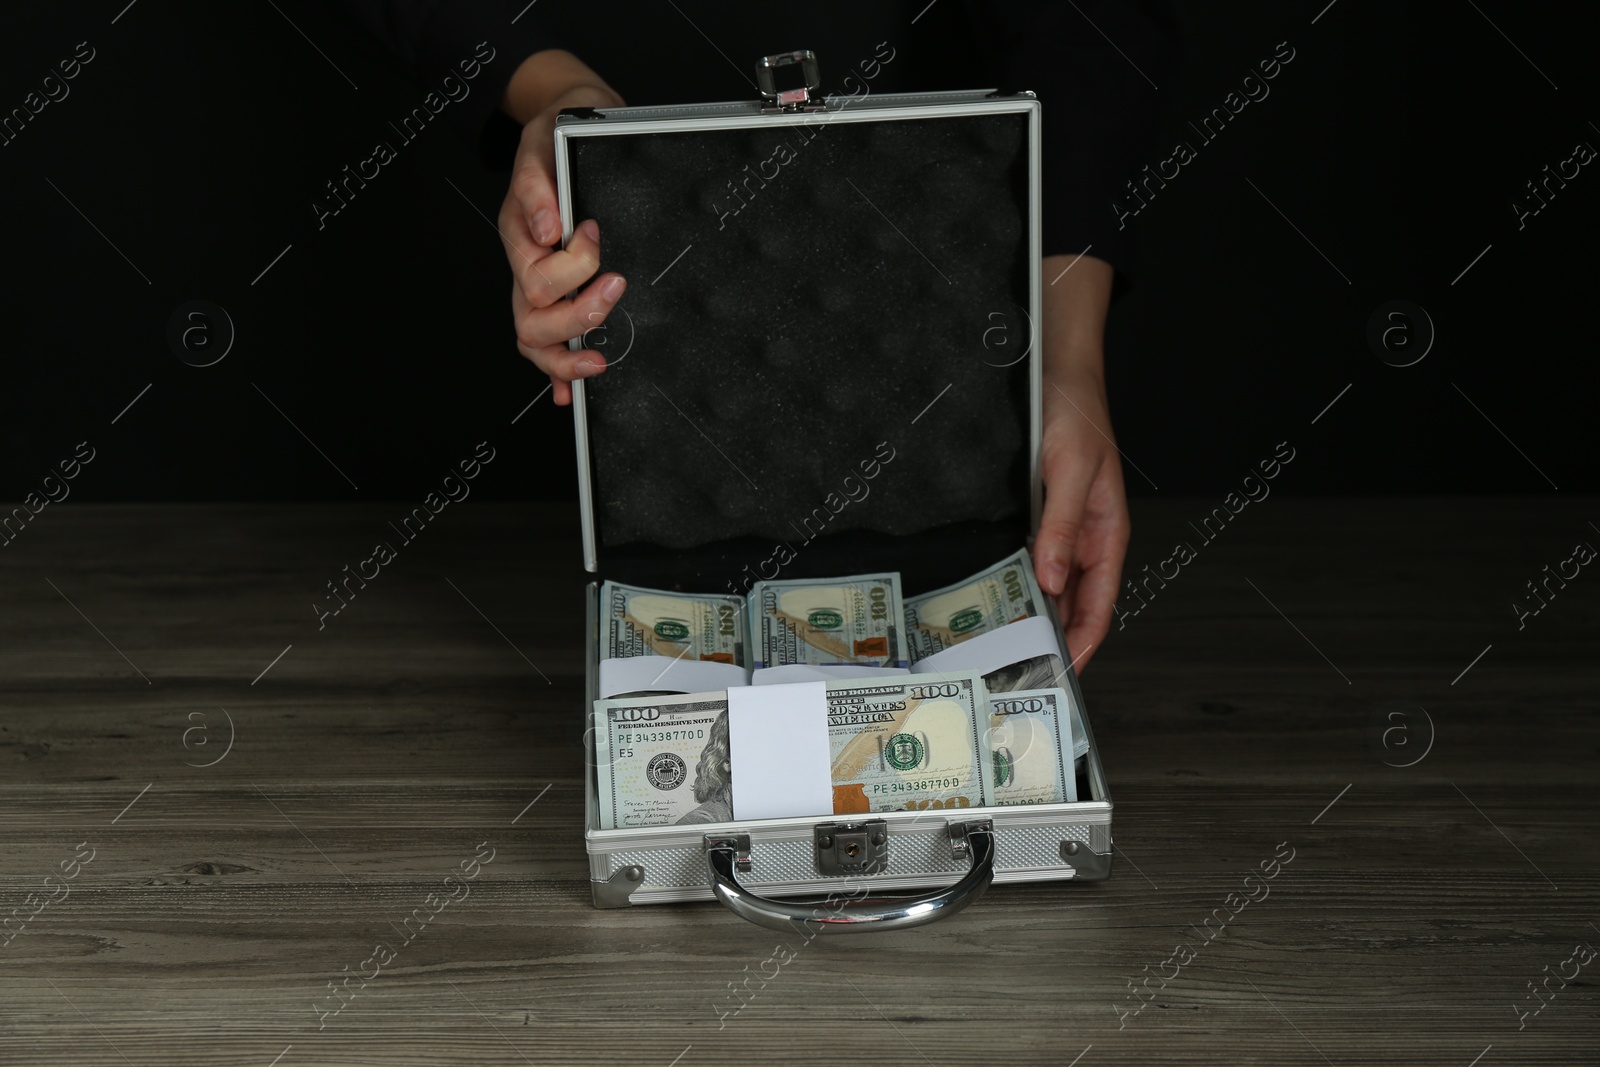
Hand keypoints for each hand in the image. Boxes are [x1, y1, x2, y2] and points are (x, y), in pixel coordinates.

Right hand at [498, 53, 625, 405]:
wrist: (568, 121)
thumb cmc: (557, 135)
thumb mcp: (545, 142)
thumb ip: (539, 184)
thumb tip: (547, 230)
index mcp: (521, 234)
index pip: (538, 276)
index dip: (571, 267)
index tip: (595, 235)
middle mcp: (527, 265)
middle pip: (534, 319)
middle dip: (577, 315)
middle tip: (615, 287)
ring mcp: (540, 284)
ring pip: (536, 341)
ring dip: (566, 356)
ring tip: (601, 358)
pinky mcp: (559, 292)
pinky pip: (548, 344)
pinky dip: (558, 374)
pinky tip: (572, 392)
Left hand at [1032, 254, 1128, 669]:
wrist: (1058, 369)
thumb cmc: (1076, 413)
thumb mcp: (1070, 469)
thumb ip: (1061, 524)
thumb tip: (1050, 578)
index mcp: (1106, 534)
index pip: (1100, 606)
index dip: (1084, 643)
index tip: (1062, 675)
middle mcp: (1086, 538)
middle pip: (1073, 604)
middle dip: (1053, 639)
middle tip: (1019, 671)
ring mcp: (1062, 529)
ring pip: (1050, 586)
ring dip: (1033, 613)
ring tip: (1001, 645)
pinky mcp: (1040, 515)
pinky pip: (1032, 558)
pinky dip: (1017, 581)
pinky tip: (994, 595)